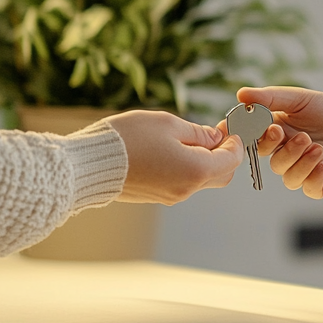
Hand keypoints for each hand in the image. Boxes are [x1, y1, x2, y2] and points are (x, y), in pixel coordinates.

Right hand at [105, 110, 242, 204]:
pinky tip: (175, 149)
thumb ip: (198, 133)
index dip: (235, 141)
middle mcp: (187, 189)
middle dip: (225, 153)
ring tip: (191, 137)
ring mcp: (171, 196)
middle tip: (214, 131)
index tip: (228, 125)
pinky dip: (189, 167)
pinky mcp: (156, 196)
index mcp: (196, 171)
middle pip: (222, 174)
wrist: (87, 166)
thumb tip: (216, 138)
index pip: (233, 159)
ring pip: (203, 179)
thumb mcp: (169, 125)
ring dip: (206, 160)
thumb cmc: (128, 140)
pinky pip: (184, 182)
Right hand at [229, 87, 322, 199]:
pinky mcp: (321, 182)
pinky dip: (314, 177)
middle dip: (284, 150)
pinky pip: (309, 188)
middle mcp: (288, 154)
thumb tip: (240, 94)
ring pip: (289, 176)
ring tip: (318, 147)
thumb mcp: (302, 99)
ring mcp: (304, 169)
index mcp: (278, 133)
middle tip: (302, 136)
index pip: (256, 141)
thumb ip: (272, 97)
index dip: (255, 139)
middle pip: (272, 161)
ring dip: (301, 162)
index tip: (265, 129)